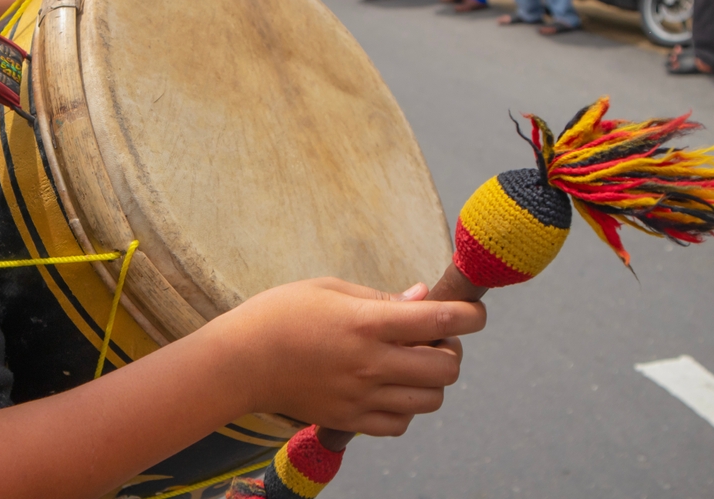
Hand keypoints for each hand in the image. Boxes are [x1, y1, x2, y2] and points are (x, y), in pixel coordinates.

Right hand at [213, 277, 485, 436]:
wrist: (239, 362)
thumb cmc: (279, 315)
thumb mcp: (330, 288)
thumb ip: (381, 297)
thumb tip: (423, 298)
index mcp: (366, 323)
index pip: (440, 322)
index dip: (469, 315)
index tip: (473, 311)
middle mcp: (370, 363)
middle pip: (447, 368)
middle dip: (451, 350)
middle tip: (432, 339)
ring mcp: (361, 397)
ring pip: (431, 400)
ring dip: (432, 381)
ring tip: (410, 364)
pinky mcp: (350, 420)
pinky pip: (401, 424)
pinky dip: (407, 407)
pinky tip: (389, 388)